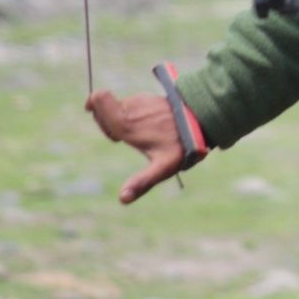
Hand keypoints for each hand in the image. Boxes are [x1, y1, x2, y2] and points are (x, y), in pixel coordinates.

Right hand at [84, 90, 183, 204]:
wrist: (203, 123)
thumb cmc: (181, 146)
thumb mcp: (163, 168)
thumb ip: (142, 182)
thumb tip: (122, 199)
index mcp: (127, 124)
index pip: (99, 98)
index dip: (95, 106)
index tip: (101, 121)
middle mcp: (132, 107)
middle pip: (103, 106)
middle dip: (106, 121)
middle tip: (126, 137)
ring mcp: (142, 100)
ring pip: (118, 106)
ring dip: (121, 119)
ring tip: (140, 134)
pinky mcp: (150, 98)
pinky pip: (132, 105)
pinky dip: (133, 114)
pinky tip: (148, 126)